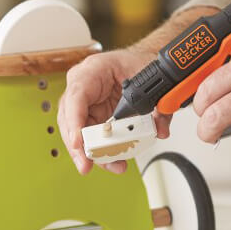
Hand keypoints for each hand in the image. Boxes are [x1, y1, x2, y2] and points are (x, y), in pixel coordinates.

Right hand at [58, 49, 172, 174]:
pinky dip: (100, 151)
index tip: (78, 142)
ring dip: (90, 152)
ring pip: (76, 131)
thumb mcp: (152, 82)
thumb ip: (159, 107)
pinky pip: (90, 136)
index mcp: (94, 70)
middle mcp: (84, 86)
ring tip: (111, 165)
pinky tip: (112, 160)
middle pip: (70, 118)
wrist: (144, 64)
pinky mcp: (92, 116)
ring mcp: (86, 102)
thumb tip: (160, 130)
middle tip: (86, 164)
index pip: (77, 96)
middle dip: (77, 145)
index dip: (74, 121)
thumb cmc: (139, 64)